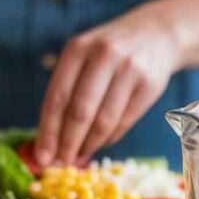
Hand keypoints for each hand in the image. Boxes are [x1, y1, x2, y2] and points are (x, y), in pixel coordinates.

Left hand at [35, 8, 178, 165]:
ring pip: (104, 121)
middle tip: (59, 165)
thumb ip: (67, 91)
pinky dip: (109, 138)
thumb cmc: (110, 52)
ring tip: (79, 157)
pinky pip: (125, 122)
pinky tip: (100, 143)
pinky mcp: (150, 85)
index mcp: (78, 49)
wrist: (157, 33)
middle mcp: (104, 56)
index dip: (48, 132)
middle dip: (67, 144)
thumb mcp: (84, 56)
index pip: (57, 97)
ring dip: (89, 145)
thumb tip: (51, 141)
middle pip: (80, 112)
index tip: (42, 157)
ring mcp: (130, 70)